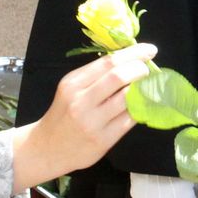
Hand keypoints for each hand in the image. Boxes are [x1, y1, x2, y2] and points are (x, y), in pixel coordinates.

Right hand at [10, 43, 155, 189]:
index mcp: (73, 83)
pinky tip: (142, 105)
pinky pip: (129, 120)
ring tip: (147, 86)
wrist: (48, 148)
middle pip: (118, 77)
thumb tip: (129, 60)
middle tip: (148, 69)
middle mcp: (81, 101)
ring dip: (142, 89)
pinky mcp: (103, 140)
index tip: (149, 49)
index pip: (108, 62)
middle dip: (140, 69)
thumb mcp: (71, 89)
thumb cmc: (64, 114)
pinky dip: (140, 109)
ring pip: (127, 99)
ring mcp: (92, 122)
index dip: (133, 53)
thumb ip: (95, 76)